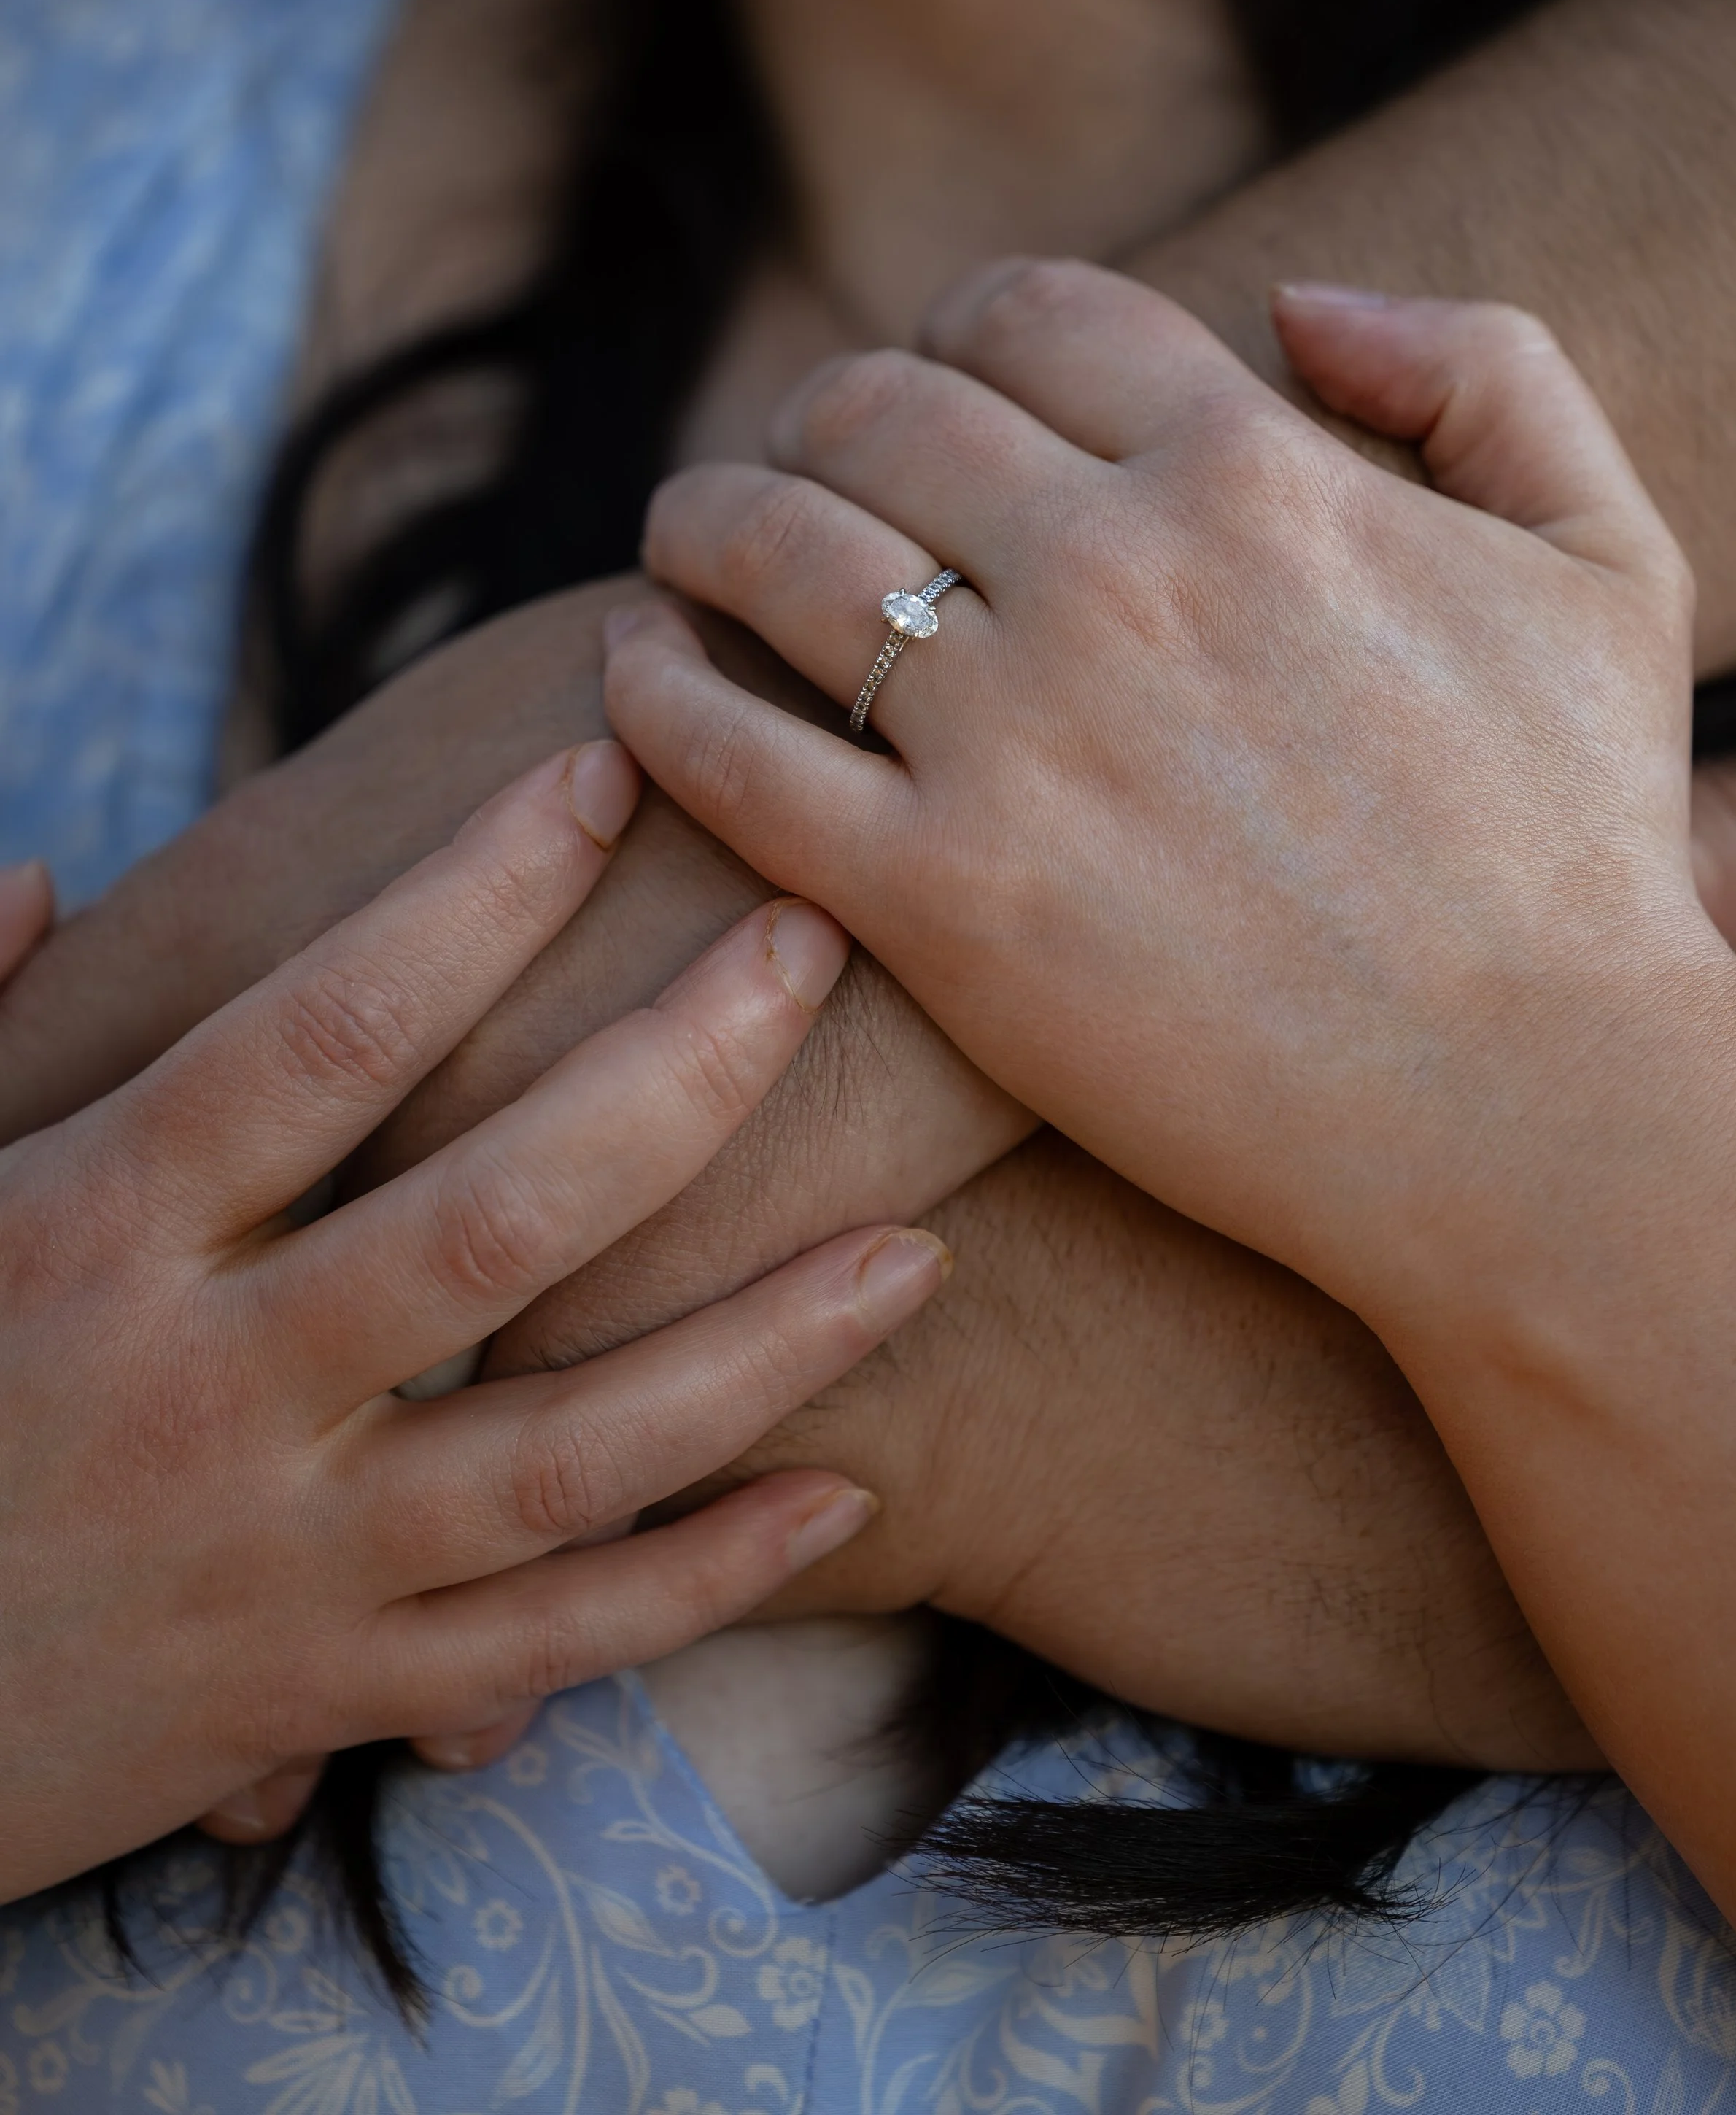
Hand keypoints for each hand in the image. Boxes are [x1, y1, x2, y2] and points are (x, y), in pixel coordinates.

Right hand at [0, 742, 949, 1899]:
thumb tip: (35, 878)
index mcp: (95, 1228)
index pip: (322, 1034)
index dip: (476, 894)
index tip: (608, 772)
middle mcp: (211, 1384)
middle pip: (492, 1216)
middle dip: (678, 1074)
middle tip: (817, 944)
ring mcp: (284, 1556)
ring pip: (569, 1448)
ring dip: (761, 1346)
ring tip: (918, 1244)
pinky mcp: (324, 1692)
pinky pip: (547, 1642)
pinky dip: (701, 1580)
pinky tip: (840, 1495)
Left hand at [614, 261, 1735, 2018]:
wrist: (1535, 1112)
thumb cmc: (1583, 849)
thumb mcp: (1611, 563)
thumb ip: (1489, 373)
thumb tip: (1298, 301)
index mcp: (1254, 469)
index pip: (1030, 313)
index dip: (959, 324)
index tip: (936, 376)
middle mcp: (1113, 572)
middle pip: (875, 411)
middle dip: (817, 411)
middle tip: (794, 459)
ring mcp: (1012, 737)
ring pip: (770, 551)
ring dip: (703, 518)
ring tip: (686, 543)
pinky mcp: (936, 902)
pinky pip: (724, 752)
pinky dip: (649, 687)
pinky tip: (630, 666)